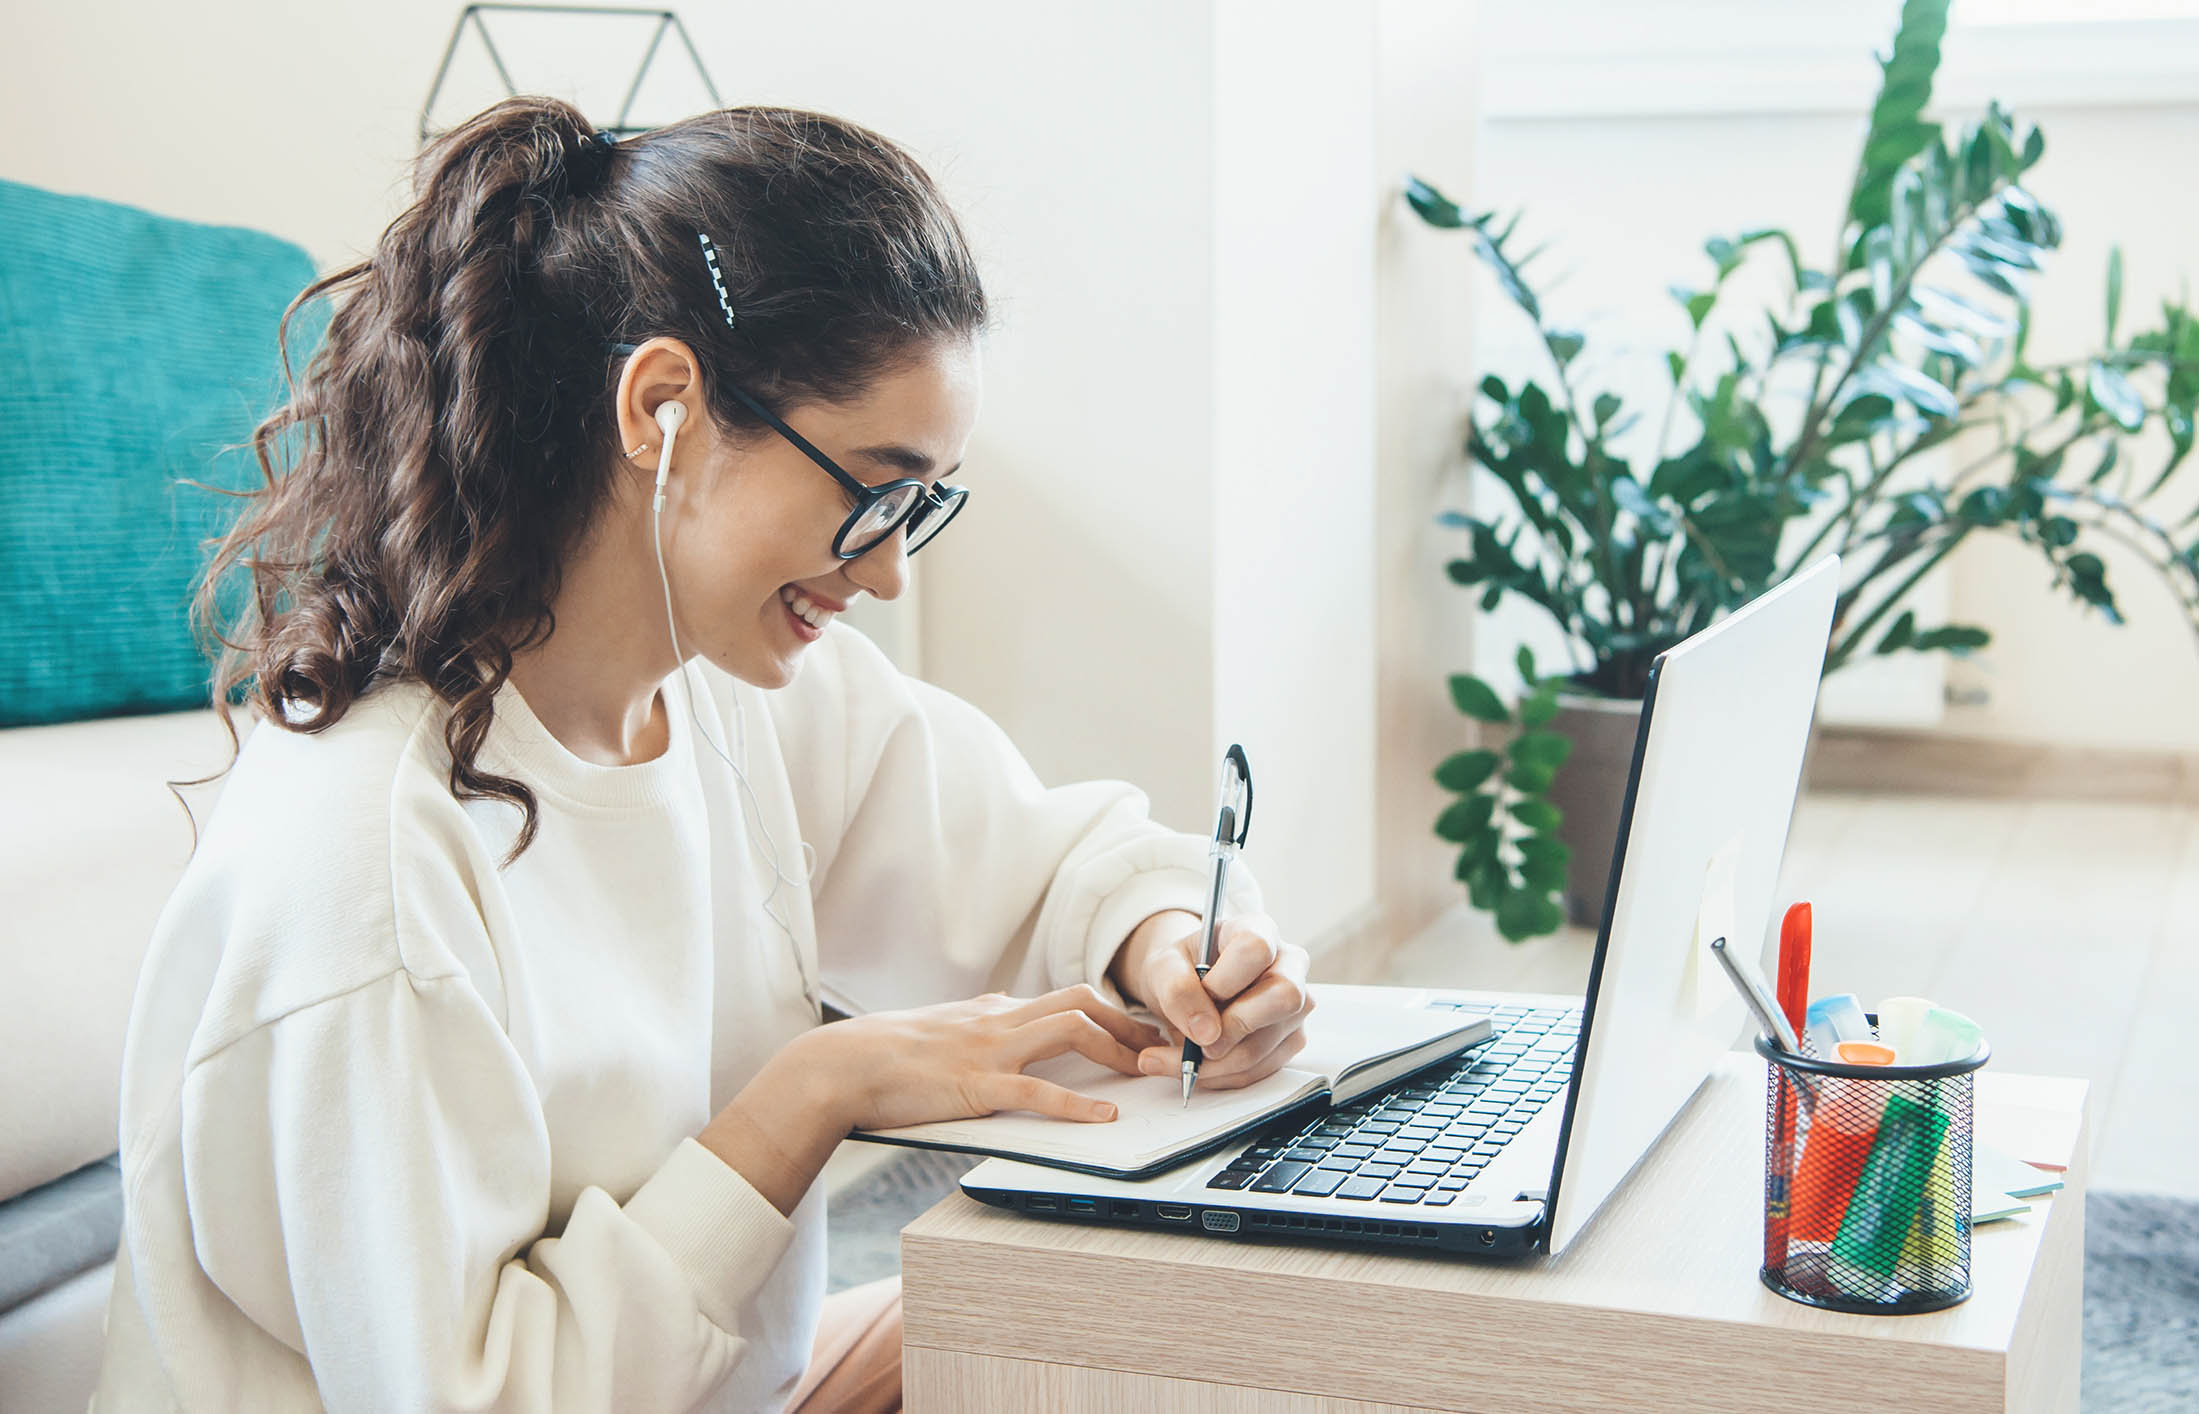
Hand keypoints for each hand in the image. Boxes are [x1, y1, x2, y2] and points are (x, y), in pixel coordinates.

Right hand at [805, 985, 1165, 1131]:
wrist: (843, 1065)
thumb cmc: (884, 1054)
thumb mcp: (943, 1028)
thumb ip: (979, 1023)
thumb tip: (1002, 1010)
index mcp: (993, 1010)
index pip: (1065, 997)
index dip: (1110, 1011)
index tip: (1139, 1030)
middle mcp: (998, 1020)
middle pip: (1081, 1001)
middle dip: (1127, 1021)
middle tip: (1160, 1046)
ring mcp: (990, 1049)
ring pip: (1070, 1030)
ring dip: (1116, 1049)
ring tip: (1144, 1072)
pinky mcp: (976, 1085)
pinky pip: (1037, 1092)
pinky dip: (1078, 1105)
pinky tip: (1104, 1118)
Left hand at [1113, 910, 1312, 1091]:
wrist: (1186, 988)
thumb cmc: (1181, 968)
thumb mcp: (1164, 967)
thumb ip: (1178, 990)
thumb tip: (1206, 1033)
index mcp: (1258, 930)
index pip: (1257, 949)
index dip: (1226, 980)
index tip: (1203, 992)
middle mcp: (1288, 964)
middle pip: (1283, 998)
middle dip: (1232, 1028)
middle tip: (1197, 1039)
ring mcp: (1296, 1004)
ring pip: (1268, 1043)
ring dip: (1216, 1063)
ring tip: (1176, 1059)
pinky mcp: (1291, 1038)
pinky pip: (1262, 1068)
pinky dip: (1222, 1076)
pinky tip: (1195, 1067)